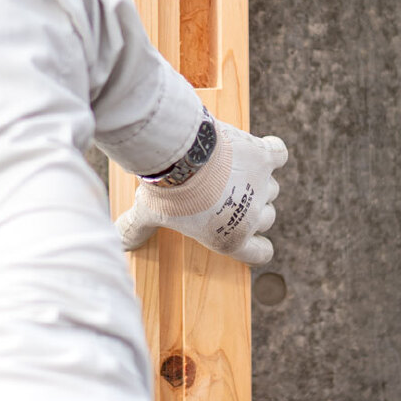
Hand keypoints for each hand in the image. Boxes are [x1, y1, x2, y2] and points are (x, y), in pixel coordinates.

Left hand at [115, 119, 287, 266]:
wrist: (181, 154)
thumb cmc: (167, 191)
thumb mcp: (149, 213)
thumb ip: (137, 229)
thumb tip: (121, 244)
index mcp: (232, 239)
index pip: (261, 254)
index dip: (256, 244)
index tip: (245, 231)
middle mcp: (254, 217)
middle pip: (266, 217)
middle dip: (248, 206)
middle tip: (223, 193)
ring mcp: (263, 186)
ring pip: (271, 188)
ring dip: (255, 180)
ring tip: (229, 169)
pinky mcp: (264, 156)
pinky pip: (278, 153)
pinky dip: (271, 149)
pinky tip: (256, 147)